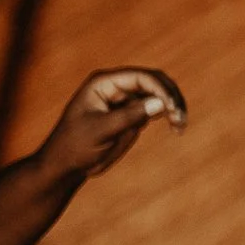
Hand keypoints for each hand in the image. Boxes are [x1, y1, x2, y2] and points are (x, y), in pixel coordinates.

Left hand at [35, 68, 185, 181]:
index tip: (171, 108)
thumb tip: (161, 103)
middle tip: (180, 117)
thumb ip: (129, 116)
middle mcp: (117, 86)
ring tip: (180, 125)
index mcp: (104, 83)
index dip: (160, 90)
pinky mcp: (131, 113)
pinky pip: (156, 108)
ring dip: (173, 106)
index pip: (141, 78)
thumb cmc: (74, 147)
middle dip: (170, 96)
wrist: (65, 166)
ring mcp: (125, 99)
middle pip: (154, 82)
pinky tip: (176, 128)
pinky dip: (169, 115)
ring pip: (159, 94)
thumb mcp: (100, 131)